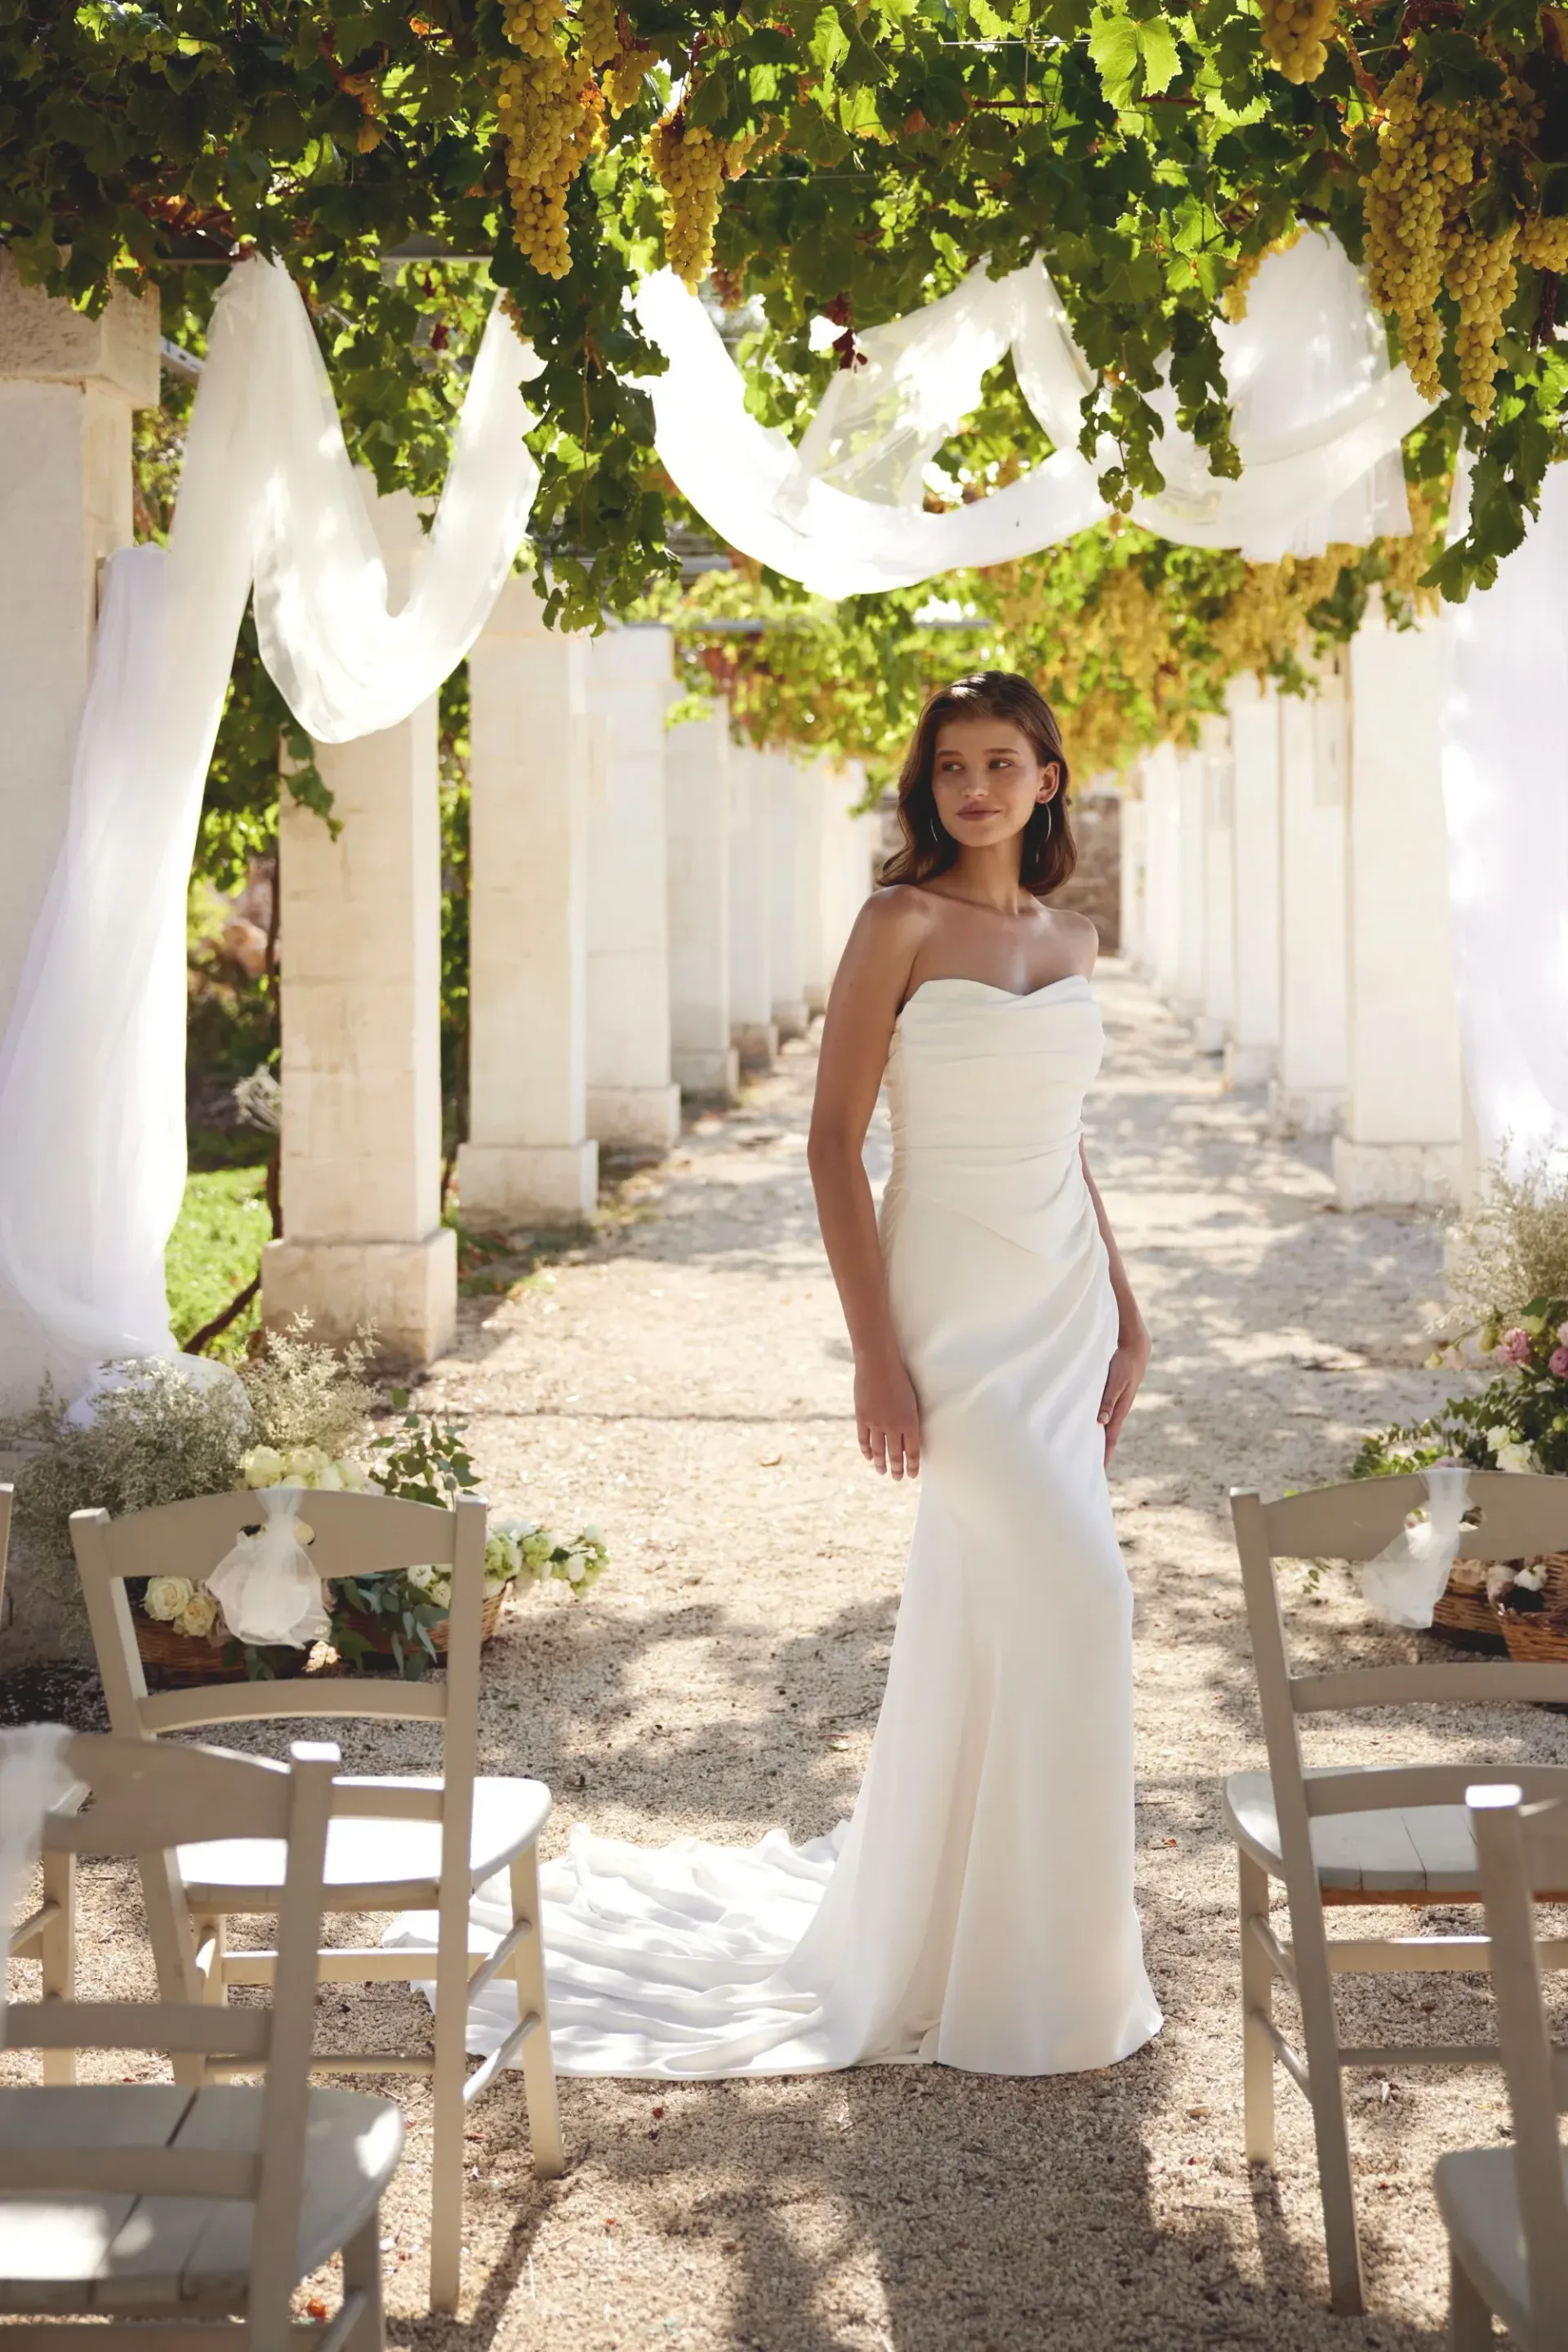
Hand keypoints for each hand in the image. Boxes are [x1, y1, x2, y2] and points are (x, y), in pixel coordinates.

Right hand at [855, 1354, 921, 1479]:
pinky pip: (864, 1440)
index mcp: (910, 1422)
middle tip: (897, 1478)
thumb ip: (910, 1418)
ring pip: (879, 1451)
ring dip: (881, 1464)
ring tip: (882, 1472)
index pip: (913, 1451)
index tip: (912, 1475)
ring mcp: (876, 1423)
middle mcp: (893, 1426)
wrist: (878, 1364)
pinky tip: (869, 1457)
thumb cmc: (900, 1377)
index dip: (913, 1465)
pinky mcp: (862, 1418)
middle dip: (897, 1469)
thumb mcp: (911, 1400)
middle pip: (896, 1455)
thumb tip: (908, 1435)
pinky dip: (866, 1451)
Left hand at [1098, 1326, 1149, 1459]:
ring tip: (1091, 1452)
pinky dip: (1100, 1425)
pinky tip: (1094, 1427)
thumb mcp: (1116, 1382)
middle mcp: (1119, 1409)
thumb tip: (1101, 1422)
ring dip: (1100, 1439)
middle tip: (1094, 1469)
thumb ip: (1108, 1400)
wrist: (1136, 1350)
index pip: (1110, 1437)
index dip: (1105, 1453)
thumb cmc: (1124, 1364)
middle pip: (1109, 1436)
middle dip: (1102, 1452)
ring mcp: (1118, 1404)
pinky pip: (1106, 1415)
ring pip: (1107, 1426)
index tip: (1100, 1469)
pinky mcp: (1115, 1397)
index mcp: (1120, 1409)